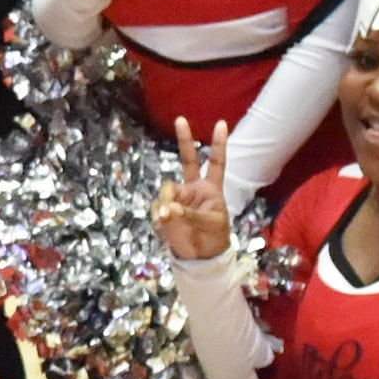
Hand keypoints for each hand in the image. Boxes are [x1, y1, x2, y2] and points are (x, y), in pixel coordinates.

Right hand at [151, 120, 233, 260]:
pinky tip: (164, 224)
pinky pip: (157, 208)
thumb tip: (166, 209)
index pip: (217, 163)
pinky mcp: (165, 211)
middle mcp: (194, 189)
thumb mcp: (209, 225)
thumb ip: (189, 214)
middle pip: (188, 160)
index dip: (218, 144)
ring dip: (166, 202)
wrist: (200, 259)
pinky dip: (159, 216)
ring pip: (167, 190)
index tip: (221, 123)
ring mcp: (178, 198)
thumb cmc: (213, 239)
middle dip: (184, 140)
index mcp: (211, 189)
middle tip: (181, 119)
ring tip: (169, 218)